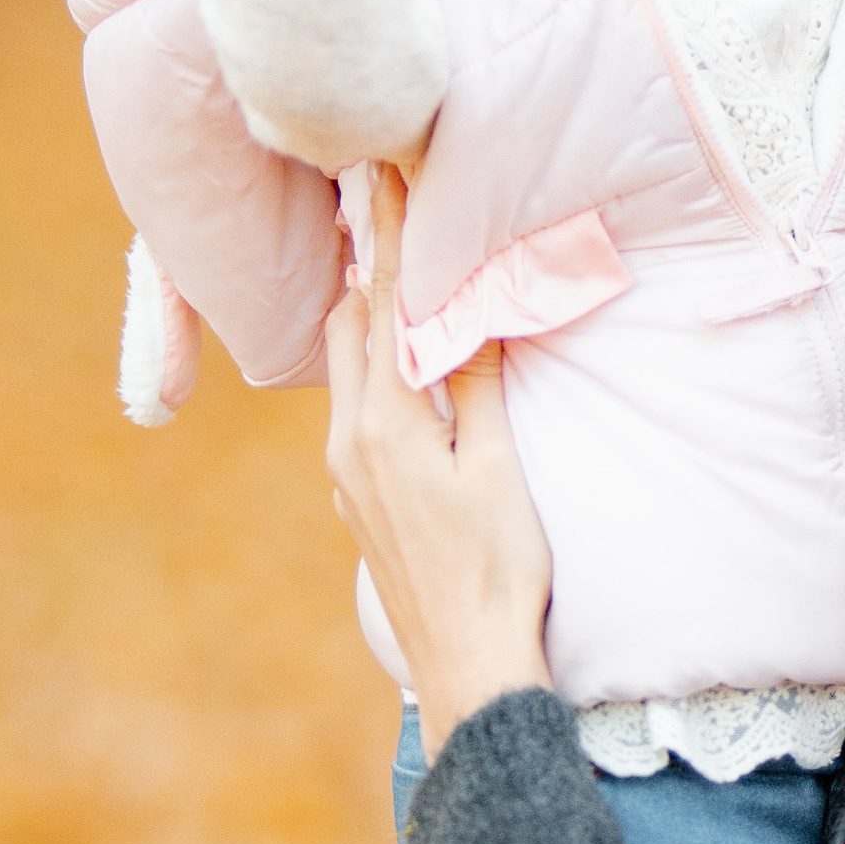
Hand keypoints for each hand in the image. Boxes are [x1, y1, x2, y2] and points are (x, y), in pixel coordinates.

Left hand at [325, 168, 551, 743]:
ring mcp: (346, 474)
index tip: (381, 176)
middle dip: (366, 267)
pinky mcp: (357, 498)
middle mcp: (349, 442)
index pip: (387, 307)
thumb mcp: (498, 469)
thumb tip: (467, 306)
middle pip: (347, 328)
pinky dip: (374, 368)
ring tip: (395, 270)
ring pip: (347, 369)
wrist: (467, 666)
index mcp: (386, 425)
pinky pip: (356, 409)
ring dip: (369, 318)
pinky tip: (405, 363)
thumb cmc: (497, 572)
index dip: (388, 237)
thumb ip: (478, 384)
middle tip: (379, 204)